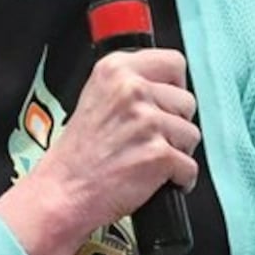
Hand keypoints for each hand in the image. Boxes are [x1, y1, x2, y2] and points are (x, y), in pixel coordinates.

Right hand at [0, 47, 197, 254]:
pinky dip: (178, 179)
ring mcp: (147, 121)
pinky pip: (190, 167)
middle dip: (175, 124)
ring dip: (176, 152)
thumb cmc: (78, 155)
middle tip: (149, 140)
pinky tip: (154, 179)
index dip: (174, 87)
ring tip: (146, 160)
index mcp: (116, 70)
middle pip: (187, 101)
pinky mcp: (159, 154)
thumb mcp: (95, 97)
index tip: (165, 103)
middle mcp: (132, 89)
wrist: (62, 192)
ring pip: (192, 134)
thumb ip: (129, 85)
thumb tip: (167, 87)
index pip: (174, 62)